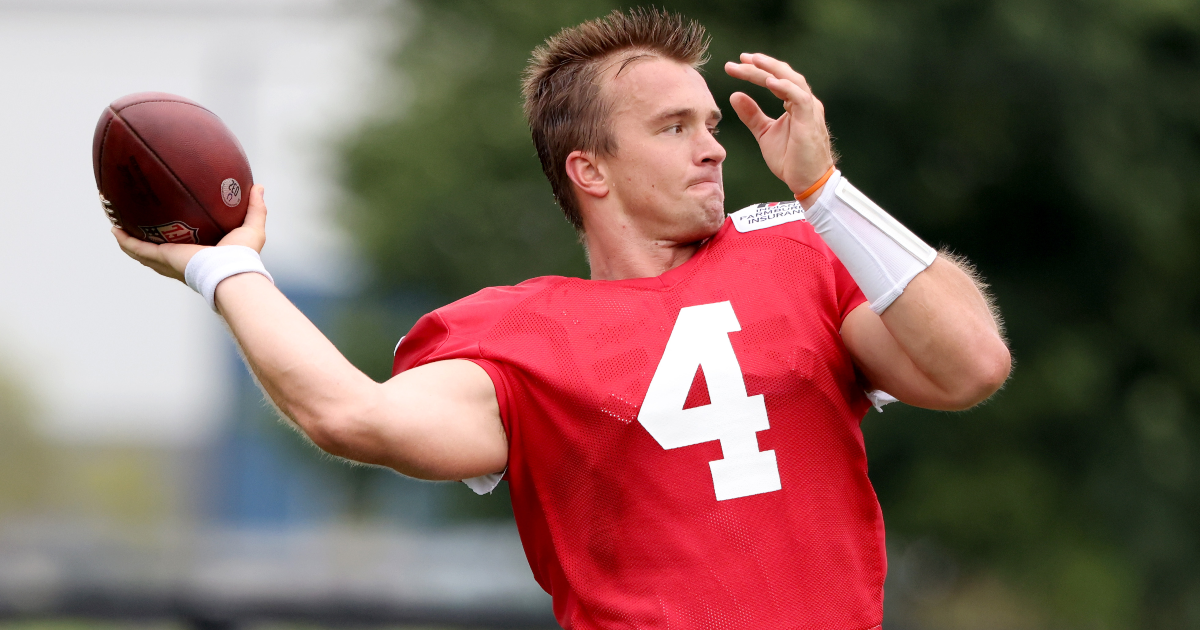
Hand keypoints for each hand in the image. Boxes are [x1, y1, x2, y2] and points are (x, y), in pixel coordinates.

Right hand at [113, 185, 267, 282]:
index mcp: (199, 255)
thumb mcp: (251, 227)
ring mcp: (169, 260)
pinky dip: (125, 241)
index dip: (174, 235)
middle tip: (134, 221)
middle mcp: (181, 260)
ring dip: (127, 239)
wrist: (232, 271)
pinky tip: (115, 229)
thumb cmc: (244, 256)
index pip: (184, 245)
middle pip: (157, 250)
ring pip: (142, 251)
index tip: (168, 222)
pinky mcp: (162, 258)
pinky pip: (137, 249)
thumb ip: (255, 208)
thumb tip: (257, 186)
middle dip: (144, 237)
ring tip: (116, 224)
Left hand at [724, 53, 834, 196]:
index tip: (735, 65)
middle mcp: (804, 101)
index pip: (775, 79)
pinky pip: (799, 97)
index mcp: (795, 103)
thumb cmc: (790, 159)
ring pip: (792, 80)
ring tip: (752, 62)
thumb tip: (734, 95)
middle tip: (739, 59)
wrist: (807, 181)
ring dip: (772, 69)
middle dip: (761, 65)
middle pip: (783, 74)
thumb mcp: (764, 133)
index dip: (756, 70)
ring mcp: (809, 109)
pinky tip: (769, 81)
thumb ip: (751, 115)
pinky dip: (785, 87)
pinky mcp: (810, 119)